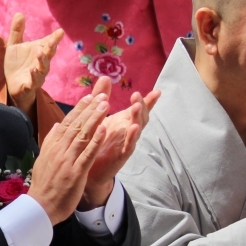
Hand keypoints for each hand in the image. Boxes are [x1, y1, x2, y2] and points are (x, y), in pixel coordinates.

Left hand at [3, 12, 62, 114]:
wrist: (12, 84)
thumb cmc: (17, 64)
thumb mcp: (14, 45)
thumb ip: (17, 31)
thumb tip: (19, 13)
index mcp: (39, 51)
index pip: (49, 43)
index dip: (54, 38)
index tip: (60, 31)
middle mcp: (41, 62)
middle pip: (48, 54)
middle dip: (51, 48)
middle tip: (52, 41)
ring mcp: (37, 74)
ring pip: (43, 68)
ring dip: (42, 61)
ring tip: (39, 53)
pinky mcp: (30, 85)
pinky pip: (34, 81)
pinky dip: (34, 76)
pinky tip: (32, 71)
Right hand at [28, 83, 110, 223]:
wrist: (41, 206)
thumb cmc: (44, 184)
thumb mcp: (44, 158)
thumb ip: (51, 141)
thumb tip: (57, 125)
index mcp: (52, 146)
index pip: (67, 122)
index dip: (79, 109)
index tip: (90, 97)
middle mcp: (59, 150)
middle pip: (76, 125)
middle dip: (90, 109)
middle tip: (102, 95)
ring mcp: (67, 160)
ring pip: (83, 135)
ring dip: (95, 119)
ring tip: (105, 105)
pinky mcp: (75, 172)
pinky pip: (87, 154)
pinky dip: (95, 141)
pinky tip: (103, 130)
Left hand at [82, 87, 159, 208]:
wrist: (87, 167)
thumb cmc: (96, 139)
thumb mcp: (98, 115)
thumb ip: (102, 96)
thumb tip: (106, 77)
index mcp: (124, 121)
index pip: (139, 109)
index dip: (149, 101)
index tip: (157, 91)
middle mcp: (128, 131)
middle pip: (141, 118)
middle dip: (142, 107)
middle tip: (137, 96)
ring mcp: (126, 143)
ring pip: (136, 131)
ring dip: (138, 119)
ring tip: (138, 108)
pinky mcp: (120, 156)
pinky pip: (128, 146)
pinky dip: (131, 137)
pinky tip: (133, 129)